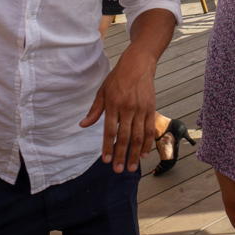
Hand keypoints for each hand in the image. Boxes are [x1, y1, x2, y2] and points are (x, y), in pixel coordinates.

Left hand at [80, 46, 156, 172]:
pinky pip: (150, 129)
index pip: (110, 130)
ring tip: (132, 167)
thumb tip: (83, 125)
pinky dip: (148, 143)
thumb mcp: (102, 91)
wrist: (138, 64)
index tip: (106, 160)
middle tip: (119, 170)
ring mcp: (141, 109)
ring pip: (139, 136)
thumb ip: (95, 110)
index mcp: (113, 104)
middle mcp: (127, 108)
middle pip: (124, 136)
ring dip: (135, 153)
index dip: (108, 146)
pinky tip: (144, 155)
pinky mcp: (151, 109)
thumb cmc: (118, 77)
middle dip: (121, 155)